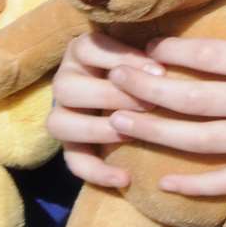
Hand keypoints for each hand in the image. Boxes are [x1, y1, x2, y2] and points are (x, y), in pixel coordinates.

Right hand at [46, 31, 160, 188]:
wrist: (137, 96)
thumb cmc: (145, 66)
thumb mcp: (143, 51)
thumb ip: (147, 54)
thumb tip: (165, 67)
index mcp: (81, 51)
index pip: (89, 48)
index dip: (122, 58)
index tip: (158, 70)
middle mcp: (65, 80)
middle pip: (67, 88)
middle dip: (110, 96)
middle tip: (148, 104)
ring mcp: (62, 113)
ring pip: (60, 123)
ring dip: (96, 130)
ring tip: (129, 136)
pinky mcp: (70, 145)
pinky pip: (73, 161)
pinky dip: (97, 172)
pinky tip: (124, 178)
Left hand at [107, 37, 225, 195]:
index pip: (216, 55)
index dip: (176, 52)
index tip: (145, 48)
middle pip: (199, 98)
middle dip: (151, 91)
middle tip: (116, 84)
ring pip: (207, 138)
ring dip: (159, 132)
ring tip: (121, 123)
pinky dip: (198, 184)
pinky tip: (164, 181)